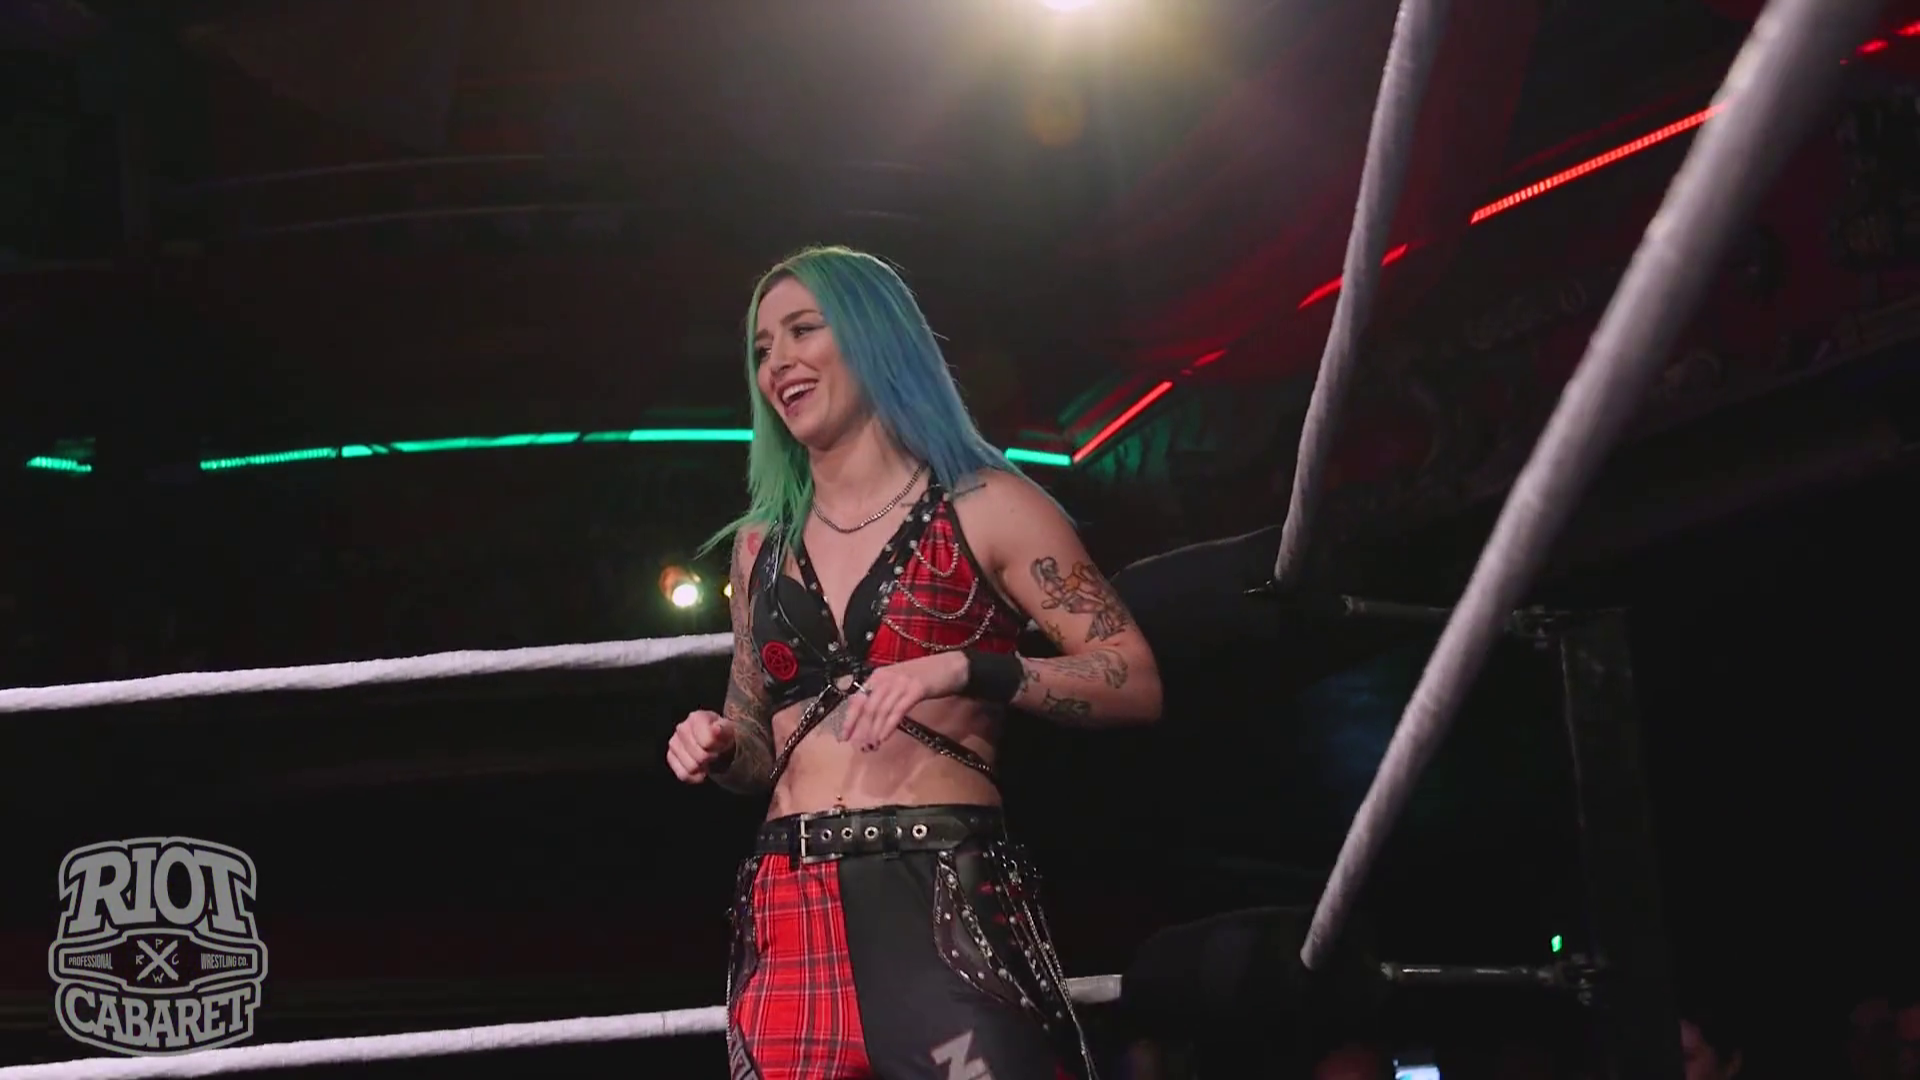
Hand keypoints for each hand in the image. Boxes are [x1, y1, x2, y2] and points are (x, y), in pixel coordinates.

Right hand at [666, 710, 736, 783]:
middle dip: (711, 758)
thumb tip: (715, 729)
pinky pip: (683, 774)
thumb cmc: (724, 736)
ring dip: (703, 768)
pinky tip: (701, 769)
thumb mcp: (730, 731)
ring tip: (709, 760)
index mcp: (696, 718)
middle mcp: (681, 728)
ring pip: (691, 767)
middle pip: (699, 757)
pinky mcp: (671, 756)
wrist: (719, 742)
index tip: (722, 745)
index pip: (707, 742)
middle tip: (716, 754)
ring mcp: (674, 743)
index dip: (717, 748)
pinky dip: (695, 776)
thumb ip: (724, 729)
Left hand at [839, 653, 966, 751]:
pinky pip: (897, 710)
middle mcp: (885, 677)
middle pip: (867, 707)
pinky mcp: (915, 689)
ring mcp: (900, 682)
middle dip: (861, 729)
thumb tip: (869, 720)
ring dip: (874, 731)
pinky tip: (884, 737)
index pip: (857, 700)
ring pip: (881, 710)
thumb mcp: (899, 683)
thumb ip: (884, 696)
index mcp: (878, 676)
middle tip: (860, 747)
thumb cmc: (925, 677)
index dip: (849, 720)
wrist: (951, 666)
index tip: (843, 737)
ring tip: (871, 746)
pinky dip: (889, 726)